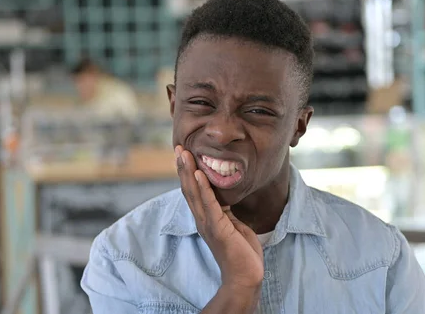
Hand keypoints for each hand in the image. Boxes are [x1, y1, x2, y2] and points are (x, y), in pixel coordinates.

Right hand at [175, 145, 263, 290]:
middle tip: (179, 148)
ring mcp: (208, 224)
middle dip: (183, 168)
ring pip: (195, 194)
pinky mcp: (218, 229)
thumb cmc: (242, 252)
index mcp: (206, 218)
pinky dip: (204, 189)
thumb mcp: (233, 225)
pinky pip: (210, 205)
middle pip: (189, 189)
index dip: (188, 173)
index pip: (193, 191)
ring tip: (184, 154)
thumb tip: (223, 197)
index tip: (184, 154)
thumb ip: (225, 211)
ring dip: (189, 173)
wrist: (245, 276)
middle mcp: (202, 219)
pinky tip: (200, 175)